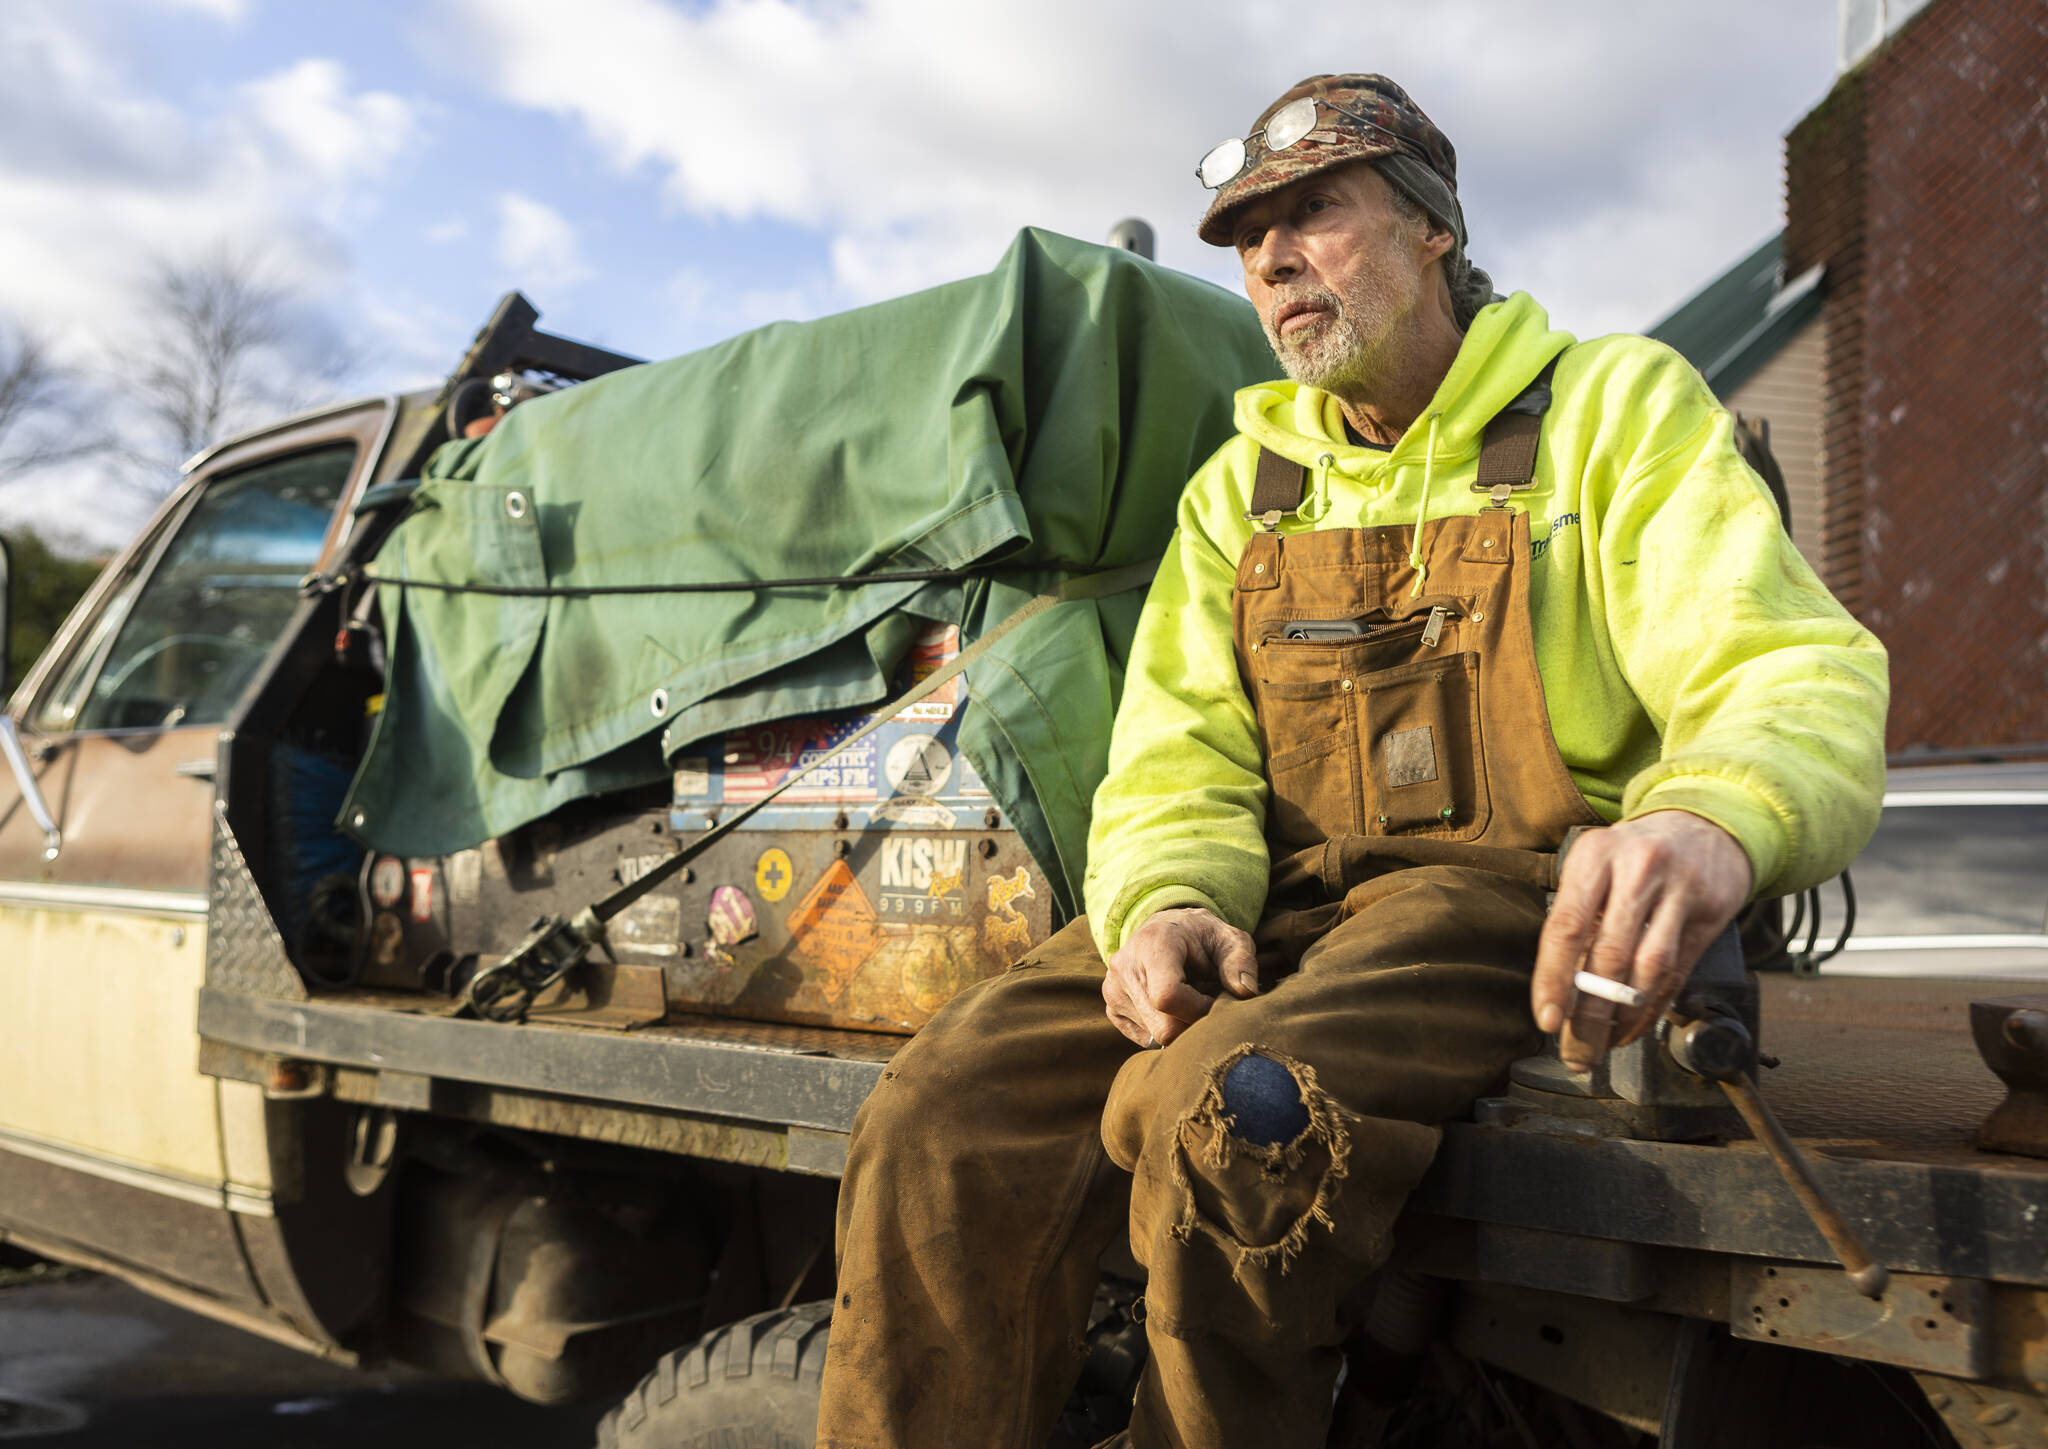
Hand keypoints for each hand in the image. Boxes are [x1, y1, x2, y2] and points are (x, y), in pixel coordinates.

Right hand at [1102, 908, 1259, 1048]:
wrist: (1166, 929)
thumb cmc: (1202, 936)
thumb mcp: (1229, 938)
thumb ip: (1241, 962)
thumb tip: (1246, 992)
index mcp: (1153, 943)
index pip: (1167, 996)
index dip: (1199, 1011)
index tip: (1218, 1004)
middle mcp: (1125, 966)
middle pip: (1162, 1027)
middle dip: (1194, 1026)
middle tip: (1210, 1009)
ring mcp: (1113, 989)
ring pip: (1154, 1037)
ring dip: (1181, 1029)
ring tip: (1192, 1003)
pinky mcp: (1111, 1007)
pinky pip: (1144, 1039)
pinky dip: (1165, 1031)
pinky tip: (1174, 1010)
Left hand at [1531, 811, 1753, 1071]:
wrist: (1705, 826)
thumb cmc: (1633, 856)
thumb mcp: (1596, 867)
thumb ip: (1577, 917)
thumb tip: (1556, 990)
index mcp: (1595, 856)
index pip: (1566, 926)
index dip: (1554, 979)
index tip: (1546, 1019)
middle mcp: (1637, 869)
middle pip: (1608, 955)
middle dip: (1589, 1014)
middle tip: (1576, 1052)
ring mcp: (1679, 890)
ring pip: (1647, 970)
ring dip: (1622, 1018)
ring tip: (1603, 1045)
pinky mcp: (1710, 912)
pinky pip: (1677, 973)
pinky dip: (1651, 1008)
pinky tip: (1632, 1028)